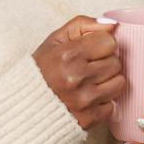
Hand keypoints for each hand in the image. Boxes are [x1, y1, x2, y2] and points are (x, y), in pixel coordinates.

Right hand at [33, 15, 123, 131]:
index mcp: (68, 55)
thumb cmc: (42, 70)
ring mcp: (83, 101)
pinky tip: (88, 98)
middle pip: (115, 62)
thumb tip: (112, 25)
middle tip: (89, 67)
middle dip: (105, 62)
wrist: (25, 104)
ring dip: (108, 82)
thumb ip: (83, 25)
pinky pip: (113, 105)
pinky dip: (103, 102)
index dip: (101, 44)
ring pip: (119, 83)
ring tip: (90, 82)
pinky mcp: (88, 119)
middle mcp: (76, 78)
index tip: (91, 50)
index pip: (109, 42)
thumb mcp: (55, 40)